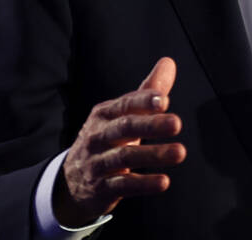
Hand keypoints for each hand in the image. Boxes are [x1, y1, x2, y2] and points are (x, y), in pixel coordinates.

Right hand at [53, 57, 186, 225]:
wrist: (71, 180)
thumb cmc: (107, 139)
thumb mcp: (122, 115)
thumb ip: (147, 91)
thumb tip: (169, 62)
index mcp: (104, 114)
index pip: (125, 105)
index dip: (144, 102)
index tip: (164, 100)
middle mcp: (98, 136)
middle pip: (125, 128)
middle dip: (151, 125)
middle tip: (177, 124)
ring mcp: (97, 163)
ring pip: (125, 157)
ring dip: (154, 155)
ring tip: (180, 152)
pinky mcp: (101, 188)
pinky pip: (123, 185)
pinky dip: (143, 184)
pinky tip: (164, 182)